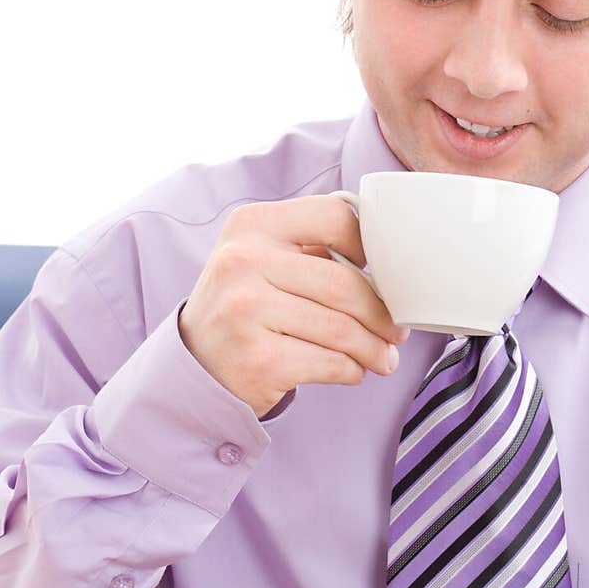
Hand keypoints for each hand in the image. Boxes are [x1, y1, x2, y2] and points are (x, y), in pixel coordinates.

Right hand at [178, 195, 408, 418]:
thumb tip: (387, 269)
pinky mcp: (258, 360)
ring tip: (383, 357)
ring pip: (343, 329)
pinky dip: (352, 370)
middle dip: (382, 313)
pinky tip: (351, 369)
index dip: (369, 246)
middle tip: (396, 331)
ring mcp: (247, 311)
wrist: (192, 364)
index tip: (382, 272)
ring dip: (374, 348)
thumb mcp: (263, 258)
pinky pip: (331, 363)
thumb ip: (313, 249)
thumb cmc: (246, 304)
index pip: (334, 218)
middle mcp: (244, 261)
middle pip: (345, 284)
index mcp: (252, 224)